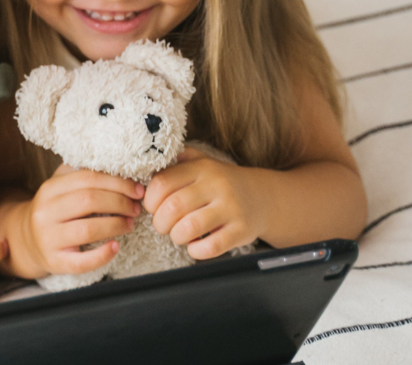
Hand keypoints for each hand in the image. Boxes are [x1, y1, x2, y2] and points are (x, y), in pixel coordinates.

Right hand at [19, 166, 143, 277]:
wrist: (26, 241)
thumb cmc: (53, 211)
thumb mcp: (59, 188)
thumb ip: (80, 175)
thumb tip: (117, 169)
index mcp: (49, 189)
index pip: (87, 178)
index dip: (117, 182)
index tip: (136, 189)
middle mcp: (45, 212)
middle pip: (88, 201)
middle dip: (119, 202)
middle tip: (136, 207)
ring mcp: (48, 238)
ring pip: (87, 229)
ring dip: (115, 225)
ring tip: (129, 224)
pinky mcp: (55, 262)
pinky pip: (81, 262)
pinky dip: (102, 255)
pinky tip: (116, 247)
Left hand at [144, 148, 265, 258]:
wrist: (264, 197)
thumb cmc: (222, 183)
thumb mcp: (202, 163)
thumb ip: (177, 160)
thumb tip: (147, 164)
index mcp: (201, 168)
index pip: (162, 182)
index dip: (150, 200)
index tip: (152, 208)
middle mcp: (216, 186)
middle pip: (173, 207)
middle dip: (160, 222)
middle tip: (162, 225)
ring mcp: (231, 208)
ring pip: (189, 227)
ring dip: (176, 236)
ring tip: (178, 235)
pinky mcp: (242, 230)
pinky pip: (211, 246)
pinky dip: (196, 251)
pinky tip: (195, 246)